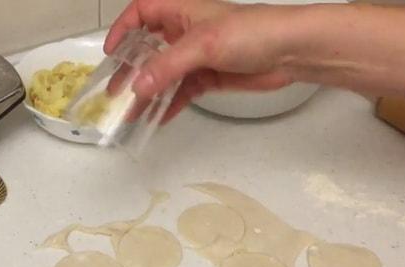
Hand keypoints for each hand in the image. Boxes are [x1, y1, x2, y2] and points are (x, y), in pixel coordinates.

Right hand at [105, 0, 297, 120]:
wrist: (292, 52)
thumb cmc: (253, 31)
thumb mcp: (203, 44)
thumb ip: (167, 66)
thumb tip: (137, 86)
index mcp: (181, 10)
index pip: (142, 12)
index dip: (123, 29)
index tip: (112, 53)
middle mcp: (185, 31)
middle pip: (148, 48)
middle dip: (131, 69)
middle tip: (116, 92)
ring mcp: (197, 56)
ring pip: (164, 74)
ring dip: (148, 93)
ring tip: (132, 113)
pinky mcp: (210, 77)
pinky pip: (181, 91)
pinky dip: (169, 104)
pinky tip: (157, 118)